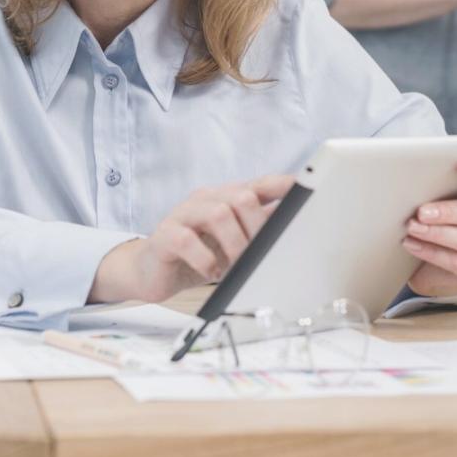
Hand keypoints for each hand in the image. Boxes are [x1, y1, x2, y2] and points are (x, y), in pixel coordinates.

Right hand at [89, 174, 294, 303]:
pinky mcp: (163, 235)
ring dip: (235, 244)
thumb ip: (257, 232)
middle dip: (257, 226)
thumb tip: (295, 229)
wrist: (152, 272)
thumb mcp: (232, 243)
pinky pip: (185, 239)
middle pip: (240, 196)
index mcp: (225, 199)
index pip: (257, 184)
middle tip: (261, 254)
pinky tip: (210, 272)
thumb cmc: (199, 255)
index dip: (280, 185)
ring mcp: (182, 214)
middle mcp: (205, 200)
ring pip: (217, 213)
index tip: (304, 189)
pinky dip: (204, 258)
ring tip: (237, 267)